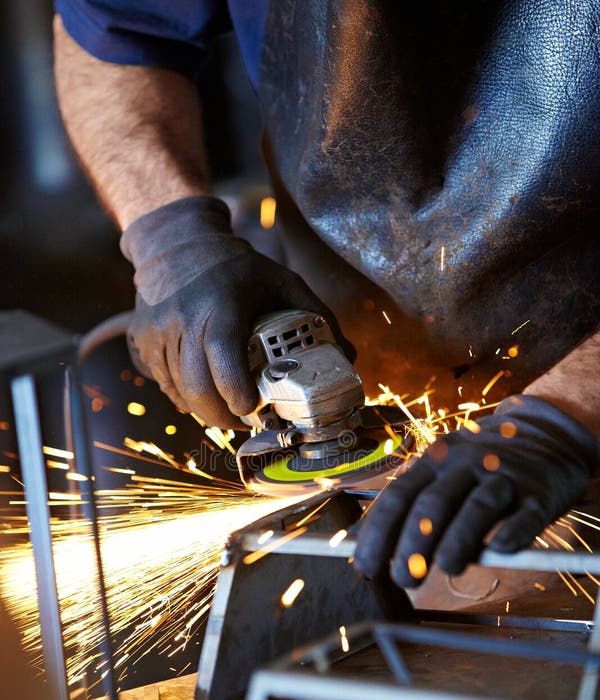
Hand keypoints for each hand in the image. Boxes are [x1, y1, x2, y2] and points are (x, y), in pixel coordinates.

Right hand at [122, 196, 353, 426]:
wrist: (175, 244)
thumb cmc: (237, 268)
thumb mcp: (281, 280)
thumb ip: (316, 316)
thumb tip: (348, 357)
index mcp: (221, 303)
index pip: (222, 357)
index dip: (235, 392)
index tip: (251, 409)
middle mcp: (182, 318)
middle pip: (197, 387)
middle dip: (222, 416)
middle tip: (245, 420)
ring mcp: (156, 332)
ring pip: (180, 392)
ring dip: (205, 410)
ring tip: (228, 409)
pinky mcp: (142, 342)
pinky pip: (164, 385)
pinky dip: (185, 397)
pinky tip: (204, 391)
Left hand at [354, 395, 598, 586]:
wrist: (546, 437)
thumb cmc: (478, 468)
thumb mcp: (438, 473)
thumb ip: (402, 504)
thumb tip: (354, 541)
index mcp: (434, 460)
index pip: (398, 496)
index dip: (378, 533)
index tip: (365, 567)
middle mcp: (466, 463)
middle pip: (433, 504)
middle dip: (413, 545)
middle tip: (404, 580)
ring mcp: (504, 476)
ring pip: (477, 508)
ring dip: (458, 540)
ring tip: (447, 569)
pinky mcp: (539, 494)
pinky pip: (525, 516)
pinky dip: (513, 534)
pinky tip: (500, 551)